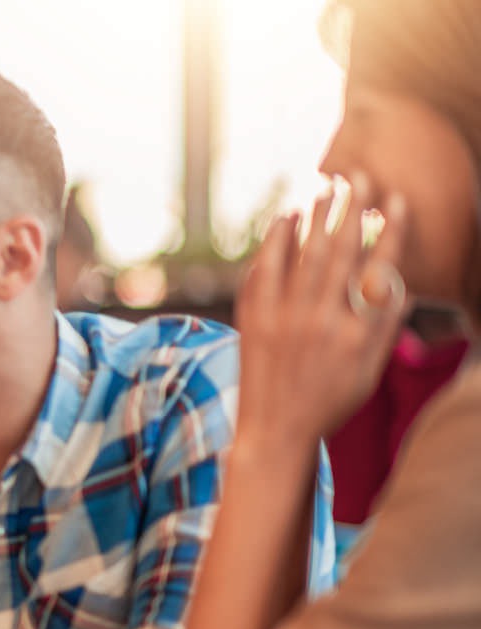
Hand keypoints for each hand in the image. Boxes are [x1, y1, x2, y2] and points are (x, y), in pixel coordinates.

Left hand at [236, 173, 410, 454]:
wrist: (276, 431)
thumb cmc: (331, 399)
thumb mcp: (371, 369)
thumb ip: (384, 325)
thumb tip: (397, 280)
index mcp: (358, 336)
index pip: (379, 272)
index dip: (391, 233)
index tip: (397, 202)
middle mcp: (322, 323)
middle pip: (341, 253)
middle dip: (354, 211)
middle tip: (361, 176)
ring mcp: (284, 319)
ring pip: (304, 255)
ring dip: (317, 217)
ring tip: (329, 186)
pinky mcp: (253, 320)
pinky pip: (264, 270)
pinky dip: (275, 241)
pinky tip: (286, 217)